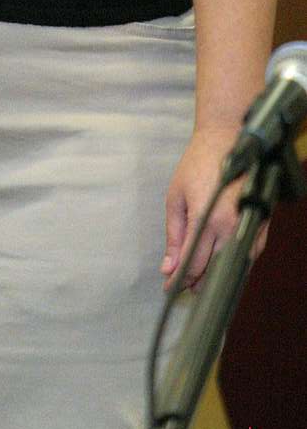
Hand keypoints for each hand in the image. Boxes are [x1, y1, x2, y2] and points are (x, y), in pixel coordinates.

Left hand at [161, 127, 269, 291]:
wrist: (228, 140)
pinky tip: (220, 265)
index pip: (193, 263)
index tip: (168, 289)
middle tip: (182, 288)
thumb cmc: (198, 165)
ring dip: (215, 277)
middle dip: (196, 283)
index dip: (179, 280)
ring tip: (198, 281)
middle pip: (214, 270)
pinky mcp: (261, 225)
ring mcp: (249, 227)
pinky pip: (248, 256)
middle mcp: (231, 227)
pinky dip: (233, 265)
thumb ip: (174, 235)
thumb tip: (169, 266)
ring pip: (233, 267)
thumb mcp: (176, 196)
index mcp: (207, 219)